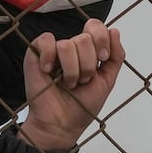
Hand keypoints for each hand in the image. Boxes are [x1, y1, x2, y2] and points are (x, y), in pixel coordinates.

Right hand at [17, 20, 122, 151]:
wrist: (63, 125)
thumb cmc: (82, 106)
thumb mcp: (107, 81)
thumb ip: (116, 56)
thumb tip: (114, 30)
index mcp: (89, 50)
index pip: (96, 27)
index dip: (102, 40)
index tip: (102, 58)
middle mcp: (72, 47)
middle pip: (85, 38)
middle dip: (88, 64)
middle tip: (82, 80)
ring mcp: (54, 50)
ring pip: (67, 44)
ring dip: (71, 70)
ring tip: (68, 83)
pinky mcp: (36, 54)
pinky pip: (46, 41)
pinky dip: (49, 57)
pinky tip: (49, 72)